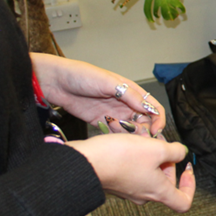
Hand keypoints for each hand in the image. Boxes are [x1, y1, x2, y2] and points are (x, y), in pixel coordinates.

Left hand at [31, 54, 166, 135]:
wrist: (57, 82)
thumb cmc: (83, 75)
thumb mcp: (109, 82)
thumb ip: (130, 95)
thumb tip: (149, 108)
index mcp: (131, 91)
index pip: (152, 107)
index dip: (158, 119)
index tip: (155, 130)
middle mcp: (125, 104)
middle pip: (144, 121)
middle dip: (146, 131)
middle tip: (142, 140)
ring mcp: (114, 113)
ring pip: (131, 129)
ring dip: (132, 136)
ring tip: (128, 140)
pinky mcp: (102, 122)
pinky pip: (115, 133)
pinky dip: (118, 137)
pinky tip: (116, 138)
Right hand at [69, 135, 194, 212]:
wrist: (85, 161)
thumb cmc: (119, 158)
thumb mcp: (156, 148)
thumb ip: (175, 151)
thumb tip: (181, 152)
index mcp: (159, 192)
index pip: (183, 203)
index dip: (190, 187)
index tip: (187, 170)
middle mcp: (144, 195)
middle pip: (166, 183)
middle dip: (168, 162)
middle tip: (162, 145)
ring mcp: (130, 190)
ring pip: (150, 174)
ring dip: (152, 157)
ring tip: (147, 140)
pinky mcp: (118, 182)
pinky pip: (135, 171)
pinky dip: (138, 157)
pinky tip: (133, 143)